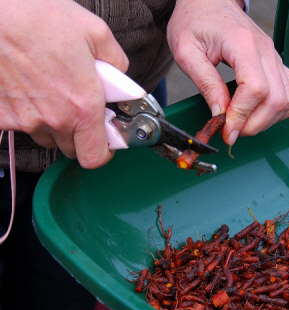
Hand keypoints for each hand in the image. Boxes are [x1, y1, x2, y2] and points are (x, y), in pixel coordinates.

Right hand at [0, 0, 128, 167]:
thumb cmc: (36, 16)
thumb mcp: (95, 33)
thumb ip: (116, 63)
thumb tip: (120, 78)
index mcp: (82, 106)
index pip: (95, 157)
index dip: (103, 152)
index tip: (105, 141)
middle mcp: (53, 118)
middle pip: (71, 147)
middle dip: (80, 131)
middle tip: (78, 104)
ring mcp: (23, 119)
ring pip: (45, 136)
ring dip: (53, 122)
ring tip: (51, 89)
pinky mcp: (0, 114)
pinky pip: (19, 123)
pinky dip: (27, 111)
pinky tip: (28, 87)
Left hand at [167, 0, 288, 145]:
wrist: (210, 2)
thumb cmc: (195, 22)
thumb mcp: (186, 51)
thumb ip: (205, 83)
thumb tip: (220, 115)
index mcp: (243, 44)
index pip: (255, 88)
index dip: (242, 115)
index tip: (227, 131)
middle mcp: (266, 51)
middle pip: (277, 99)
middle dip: (254, 124)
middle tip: (232, 130)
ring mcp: (275, 57)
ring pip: (288, 100)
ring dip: (268, 120)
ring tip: (244, 123)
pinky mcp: (278, 64)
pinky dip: (280, 110)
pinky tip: (259, 113)